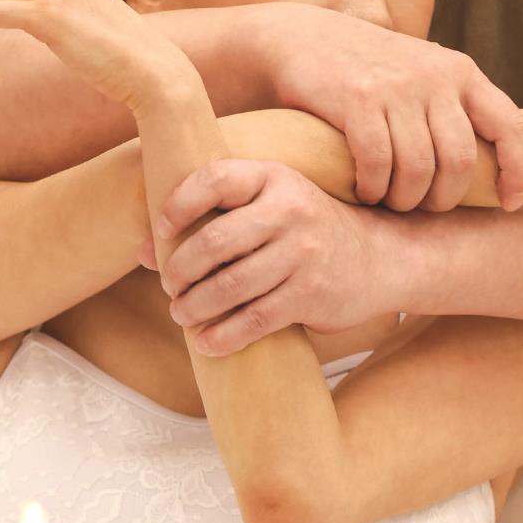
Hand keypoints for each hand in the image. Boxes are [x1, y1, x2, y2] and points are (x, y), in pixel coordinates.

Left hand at [150, 158, 395, 354]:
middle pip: (214, 241)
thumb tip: (141, 252)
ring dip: (194, 307)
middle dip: (179, 271)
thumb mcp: (269, 208)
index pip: (215, 179)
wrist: (380, 258)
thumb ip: (211, 220)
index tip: (162, 229)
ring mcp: (303, 253)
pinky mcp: (311, 295)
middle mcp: (290, 210)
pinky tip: (206, 343)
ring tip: (182, 314)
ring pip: (229, 287)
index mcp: (274, 178)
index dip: (179, 203)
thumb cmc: (307, 231)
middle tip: (169, 286)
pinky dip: (222, 336)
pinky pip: (253, 320)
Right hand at [263, 3, 522, 212]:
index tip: (509, 203)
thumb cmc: (368, 69)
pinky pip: (378, 165)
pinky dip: (373, 189)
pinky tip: (364, 190)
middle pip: (459, 162)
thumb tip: (488, 166)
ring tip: (390, 201)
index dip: (517, 171)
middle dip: (442, 199)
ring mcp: (397, 87)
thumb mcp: (421, 74)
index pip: (511, 126)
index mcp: (461, 72)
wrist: (302, 37)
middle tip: (423, 207)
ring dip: (404, 199)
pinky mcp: (357, 100)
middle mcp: (435, 77)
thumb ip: (451, 107)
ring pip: (419, 170)